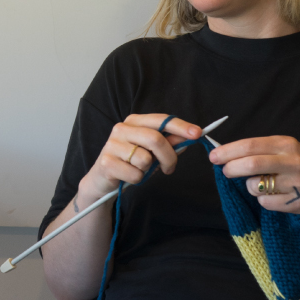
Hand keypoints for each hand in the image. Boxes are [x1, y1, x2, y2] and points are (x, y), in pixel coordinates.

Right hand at [79, 114, 201, 201]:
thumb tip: (189, 137)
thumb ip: (168, 142)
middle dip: (169, 157)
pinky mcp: (107, 162)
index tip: (198, 133)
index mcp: (134, 121)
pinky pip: (135, 174)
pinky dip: (138, 179)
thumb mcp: (150, 151)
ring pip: (145, 159)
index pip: (161, 119)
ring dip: (149, 170)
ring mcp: (112, 145)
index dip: (180, 126)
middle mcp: (121, 129)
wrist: (101, 179)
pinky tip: (128, 176)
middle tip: (170, 169)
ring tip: (140, 170)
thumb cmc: (130, 162)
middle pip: (155, 139)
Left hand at [208, 135, 299, 216]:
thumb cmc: (295, 165)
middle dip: (232, 168)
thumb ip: (258, 150)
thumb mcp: (282, 149)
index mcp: (286, 144)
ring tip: (259, 184)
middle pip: (252, 164)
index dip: (228, 151)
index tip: (213, 156)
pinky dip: (262, 200)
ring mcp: (296, 183)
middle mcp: (293, 161)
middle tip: (225, 171)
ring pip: (256, 186)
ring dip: (250, 187)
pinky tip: (274, 195)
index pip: (250, 145)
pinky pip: (265, 202)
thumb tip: (223, 154)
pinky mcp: (297, 202)